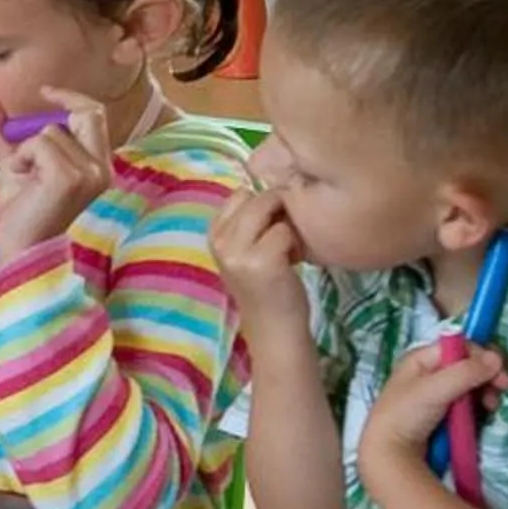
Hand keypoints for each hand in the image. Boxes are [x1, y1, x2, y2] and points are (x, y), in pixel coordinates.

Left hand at [0, 91, 113, 255]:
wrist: (17, 249)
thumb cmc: (21, 213)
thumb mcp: (15, 165)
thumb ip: (7, 134)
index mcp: (98, 164)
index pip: (96, 114)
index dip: (71, 97)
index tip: (45, 92)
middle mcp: (101, 168)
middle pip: (87, 112)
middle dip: (55, 114)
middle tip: (30, 128)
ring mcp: (89, 172)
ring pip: (49, 131)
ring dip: (25, 151)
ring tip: (23, 178)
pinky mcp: (70, 177)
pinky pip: (38, 144)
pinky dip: (20, 159)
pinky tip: (21, 181)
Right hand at [211, 187, 311, 339]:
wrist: (274, 328)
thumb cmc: (266, 286)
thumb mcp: (244, 250)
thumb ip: (247, 221)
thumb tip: (273, 180)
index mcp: (212, 235)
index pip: (238, 194)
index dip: (261, 203)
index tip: (267, 228)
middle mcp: (219, 241)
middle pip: (256, 197)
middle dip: (277, 210)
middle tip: (282, 239)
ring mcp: (237, 252)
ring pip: (271, 209)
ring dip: (286, 225)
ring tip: (286, 249)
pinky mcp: (260, 261)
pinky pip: (285, 230)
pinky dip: (295, 243)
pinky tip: (291, 261)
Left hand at [357, 340, 505, 462]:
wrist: (388, 454)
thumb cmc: (406, 415)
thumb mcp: (435, 389)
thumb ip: (466, 372)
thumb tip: (496, 359)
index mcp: (420, 359)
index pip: (459, 346)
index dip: (480, 355)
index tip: (499, 370)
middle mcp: (427, 372)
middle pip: (467, 364)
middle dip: (487, 374)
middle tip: (504, 387)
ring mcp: (434, 393)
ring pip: (470, 384)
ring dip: (486, 391)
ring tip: (492, 405)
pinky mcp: (441, 412)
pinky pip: (466, 402)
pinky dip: (478, 405)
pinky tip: (484, 412)